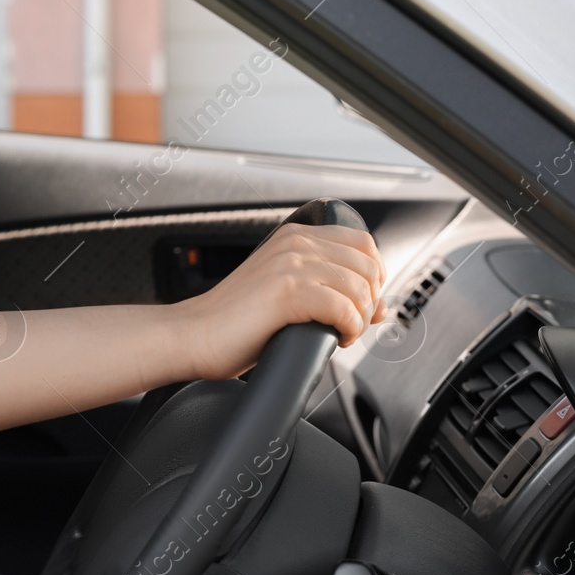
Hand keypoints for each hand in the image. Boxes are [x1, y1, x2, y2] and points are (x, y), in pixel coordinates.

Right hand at [182, 222, 387, 380]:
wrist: (194, 335)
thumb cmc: (234, 322)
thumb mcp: (286, 293)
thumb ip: (328, 288)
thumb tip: (380, 306)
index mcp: (293, 237)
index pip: (362, 242)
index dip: (373, 275)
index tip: (362, 302)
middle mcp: (294, 244)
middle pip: (368, 264)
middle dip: (369, 300)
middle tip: (349, 323)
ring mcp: (290, 265)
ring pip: (360, 289)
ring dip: (360, 319)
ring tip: (340, 333)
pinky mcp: (288, 292)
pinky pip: (345, 309)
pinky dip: (349, 329)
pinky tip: (334, 338)